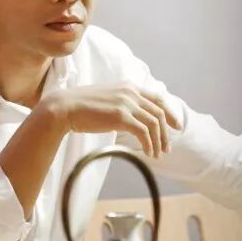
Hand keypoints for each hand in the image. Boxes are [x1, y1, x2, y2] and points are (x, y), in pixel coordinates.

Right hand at [40, 82, 181, 157]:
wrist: (64, 107)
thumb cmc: (81, 107)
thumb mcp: (107, 99)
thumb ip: (122, 104)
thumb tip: (132, 119)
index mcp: (128, 86)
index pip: (157, 99)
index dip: (170, 113)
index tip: (176, 125)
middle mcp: (131, 92)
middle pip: (159, 112)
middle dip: (166, 132)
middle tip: (167, 147)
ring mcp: (127, 103)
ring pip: (154, 123)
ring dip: (158, 141)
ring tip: (157, 154)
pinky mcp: (121, 116)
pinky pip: (143, 132)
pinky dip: (149, 144)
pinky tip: (148, 153)